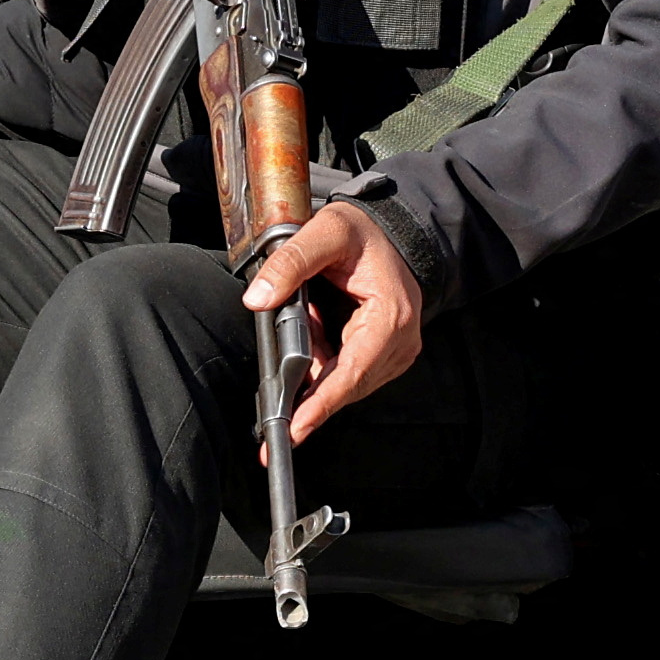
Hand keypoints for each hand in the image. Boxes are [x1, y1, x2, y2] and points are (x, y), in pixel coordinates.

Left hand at [250, 199, 423, 443]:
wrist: (387, 230)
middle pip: (348, 385)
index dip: (322, 404)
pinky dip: (322, 361)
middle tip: (272, 409)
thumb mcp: (325, 232)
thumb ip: (290, 263)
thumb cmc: (362, 232)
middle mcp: (400, 340)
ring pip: (345, 382)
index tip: (296, 429)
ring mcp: (395, 351)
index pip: (354, 372)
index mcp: (391, 315)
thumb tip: (258, 299)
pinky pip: (347, 372)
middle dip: (309, 395)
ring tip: (303, 325)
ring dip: (314, 368)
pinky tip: (312, 331)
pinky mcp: (384, 354)